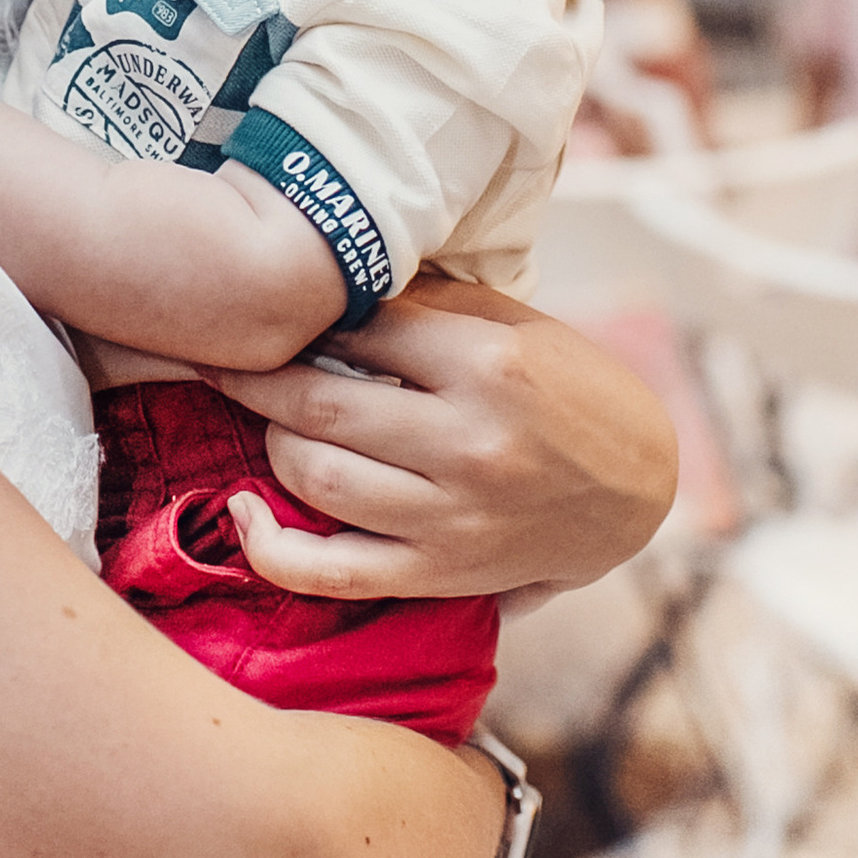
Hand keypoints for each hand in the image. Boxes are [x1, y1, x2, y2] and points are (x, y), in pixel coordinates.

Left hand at [199, 269, 679, 600]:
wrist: (640, 490)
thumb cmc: (568, 390)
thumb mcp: (515, 326)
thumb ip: (428, 306)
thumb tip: (329, 282)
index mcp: (490, 364)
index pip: (361, 326)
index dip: (305, 314)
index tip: (269, 307)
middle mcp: (470, 442)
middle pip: (320, 401)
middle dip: (253, 374)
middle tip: (217, 353)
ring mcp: (452, 517)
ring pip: (314, 477)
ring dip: (269, 440)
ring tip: (259, 417)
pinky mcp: (440, 575)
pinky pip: (330, 573)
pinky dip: (269, 548)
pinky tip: (242, 514)